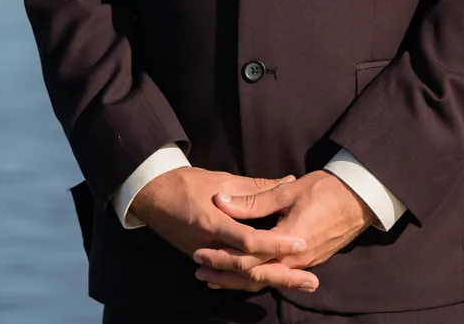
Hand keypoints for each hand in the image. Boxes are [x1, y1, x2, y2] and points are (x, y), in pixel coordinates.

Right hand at [130, 167, 318, 292]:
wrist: (152, 195)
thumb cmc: (186, 183)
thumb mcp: (222, 180)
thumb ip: (256, 187)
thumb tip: (288, 181)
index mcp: (215, 224)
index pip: (251, 241)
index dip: (277, 244)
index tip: (301, 244)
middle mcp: (210, 245)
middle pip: (250, 268)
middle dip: (282, 276)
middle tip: (311, 282)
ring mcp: (204, 255)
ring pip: (241, 275)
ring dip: (270, 279)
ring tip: (299, 282)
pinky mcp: (202, 257)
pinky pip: (230, 274)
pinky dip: (251, 278)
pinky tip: (270, 279)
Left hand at [194, 171, 376, 291]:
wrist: (364, 197)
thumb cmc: (328, 190)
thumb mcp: (289, 191)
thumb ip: (254, 200)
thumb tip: (223, 201)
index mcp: (288, 242)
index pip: (247, 258)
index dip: (221, 258)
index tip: (199, 253)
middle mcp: (296, 259)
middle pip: (253, 276)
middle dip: (225, 275)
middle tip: (200, 272)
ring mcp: (305, 262)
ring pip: (266, 279)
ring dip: (238, 280)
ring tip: (214, 278)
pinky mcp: (311, 260)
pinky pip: (278, 274)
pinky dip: (257, 276)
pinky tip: (246, 272)